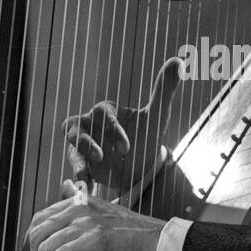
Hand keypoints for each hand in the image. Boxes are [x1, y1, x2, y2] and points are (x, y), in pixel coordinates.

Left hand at [21, 178, 165, 250]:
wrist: (161, 244)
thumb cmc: (135, 236)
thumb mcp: (104, 211)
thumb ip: (80, 201)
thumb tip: (64, 185)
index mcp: (79, 202)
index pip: (39, 218)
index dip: (28, 242)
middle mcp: (80, 208)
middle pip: (36, 233)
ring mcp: (87, 223)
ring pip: (44, 248)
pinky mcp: (95, 240)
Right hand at [63, 57, 183, 197]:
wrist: (141, 167)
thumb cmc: (145, 136)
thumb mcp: (156, 116)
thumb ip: (164, 89)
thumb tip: (178, 61)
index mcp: (105, 111)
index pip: (103, 114)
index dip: (113, 130)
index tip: (126, 147)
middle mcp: (88, 126)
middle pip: (76, 129)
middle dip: (85, 142)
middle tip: (98, 156)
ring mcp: (82, 148)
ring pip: (71, 150)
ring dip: (75, 161)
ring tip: (82, 176)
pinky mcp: (82, 167)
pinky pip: (74, 170)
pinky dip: (76, 180)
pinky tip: (82, 190)